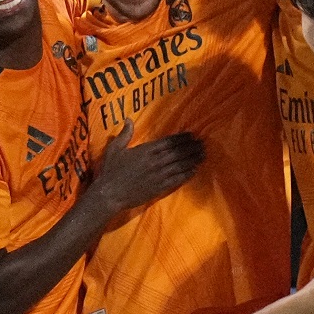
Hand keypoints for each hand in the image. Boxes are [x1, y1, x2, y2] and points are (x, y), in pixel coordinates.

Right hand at [90, 120, 204, 213]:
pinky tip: (195, 170)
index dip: (182, 138)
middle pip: (178, 152)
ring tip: (203, 154)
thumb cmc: (111, 171)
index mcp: (146, 150)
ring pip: (180, 165)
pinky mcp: (159, 187)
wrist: (110, 194)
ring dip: (193, 159)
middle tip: (202, 143)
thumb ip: (124, 134)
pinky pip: (177, 179)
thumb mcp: (114, 149)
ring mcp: (158, 174)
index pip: (168, 142)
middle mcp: (155, 161)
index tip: (192, 135)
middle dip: (191, 147)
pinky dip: (187, 174)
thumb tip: (128, 119)